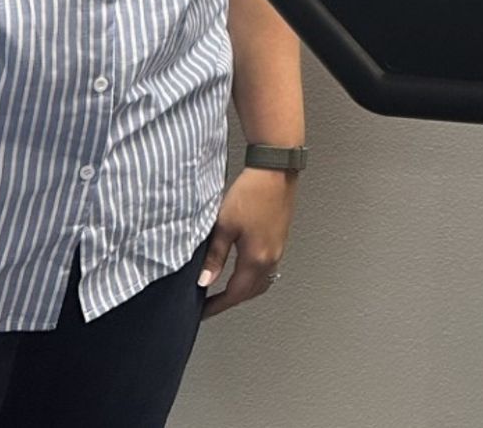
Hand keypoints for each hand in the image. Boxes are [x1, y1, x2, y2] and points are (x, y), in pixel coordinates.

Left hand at [198, 167, 297, 319]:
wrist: (275, 170)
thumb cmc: (252, 192)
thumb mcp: (224, 225)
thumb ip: (215, 256)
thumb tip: (205, 280)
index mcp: (256, 258)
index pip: (234, 294)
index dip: (216, 306)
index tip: (203, 312)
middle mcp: (271, 257)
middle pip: (250, 292)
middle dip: (230, 300)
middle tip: (212, 304)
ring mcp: (277, 248)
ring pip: (261, 281)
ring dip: (244, 289)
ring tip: (225, 289)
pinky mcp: (279, 238)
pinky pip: (267, 268)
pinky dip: (253, 275)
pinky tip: (243, 268)